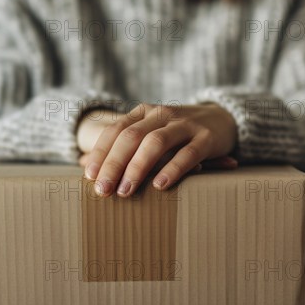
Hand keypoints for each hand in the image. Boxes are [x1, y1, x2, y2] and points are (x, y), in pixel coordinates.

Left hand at [80, 102, 237, 196]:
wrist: (222, 118)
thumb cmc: (176, 134)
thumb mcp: (149, 132)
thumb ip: (121, 146)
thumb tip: (83, 165)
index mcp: (144, 112)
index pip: (115, 130)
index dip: (100, 153)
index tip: (89, 176)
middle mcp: (162, 114)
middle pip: (130, 137)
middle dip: (114, 165)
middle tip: (103, 191)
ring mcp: (185, 124)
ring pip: (155, 143)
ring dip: (137, 168)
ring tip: (126, 191)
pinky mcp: (206, 138)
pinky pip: (187, 153)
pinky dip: (172, 169)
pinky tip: (160, 185)